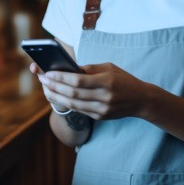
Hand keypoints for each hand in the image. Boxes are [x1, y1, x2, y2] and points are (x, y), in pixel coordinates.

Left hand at [32, 62, 150, 119]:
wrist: (141, 100)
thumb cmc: (123, 80)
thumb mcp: (109, 68)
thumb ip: (89, 69)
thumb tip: (68, 69)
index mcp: (107, 81)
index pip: (79, 80)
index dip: (61, 77)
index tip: (48, 73)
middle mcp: (104, 97)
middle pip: (73, 93)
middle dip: (55, 86)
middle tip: (42, 79)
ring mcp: (102, 109)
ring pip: (73, 104)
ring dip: (56, 97)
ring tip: (46, 89)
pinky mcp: (101, 116)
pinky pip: (79, 110)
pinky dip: (66, 103)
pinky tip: (57, 96)